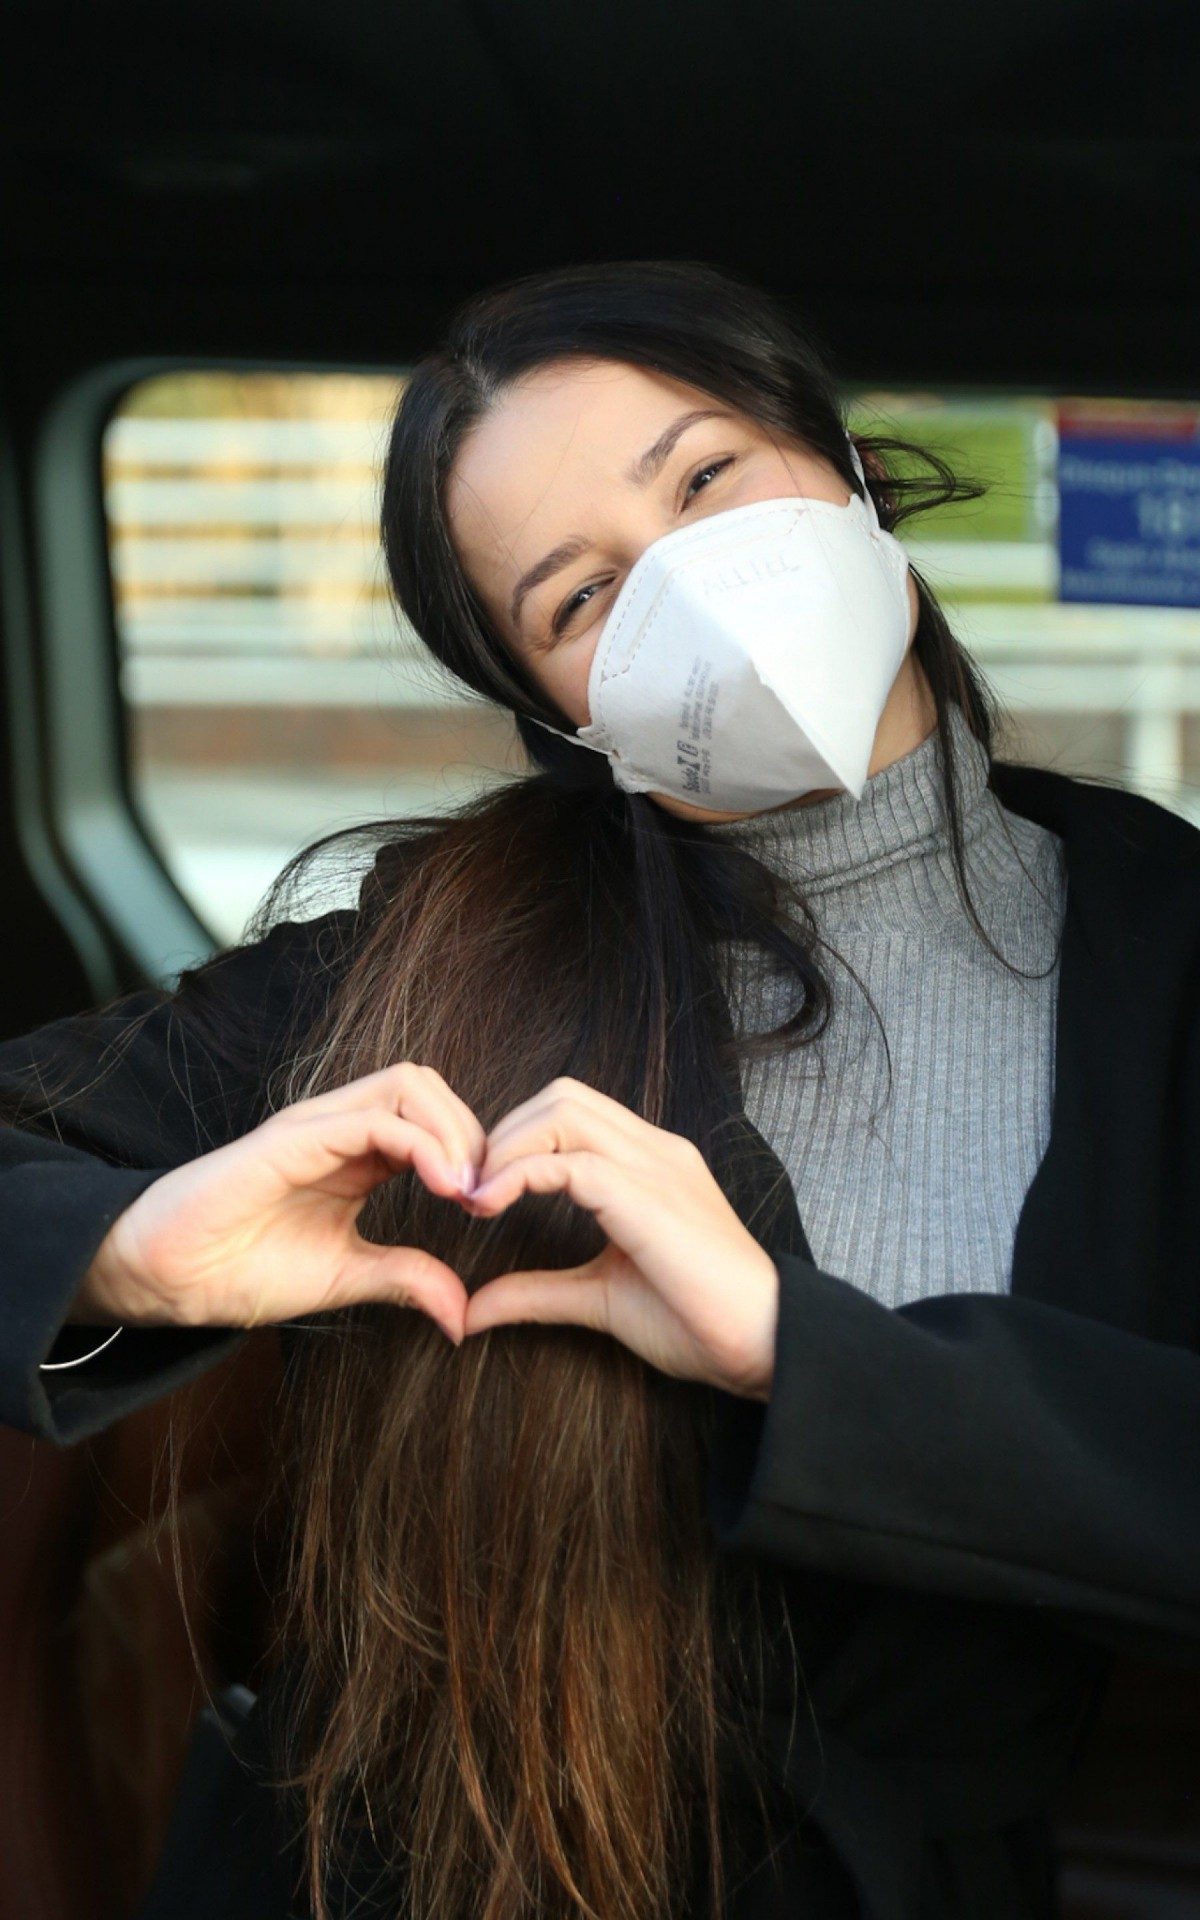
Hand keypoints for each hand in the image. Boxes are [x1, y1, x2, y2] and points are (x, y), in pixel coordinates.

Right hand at [81, 1063, 486, 1345]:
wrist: (169, 1278)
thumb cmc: (243, 1268)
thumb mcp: (347, 1276)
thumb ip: (406, 1279)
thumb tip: (463, 1316)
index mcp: (357, 1154)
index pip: (433, 1117)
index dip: (472, 1152)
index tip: (488, 1209)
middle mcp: (340, 1127)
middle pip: (428, 1086)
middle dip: (472, 1132)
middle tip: (485, 1194)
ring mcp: (316, 1126)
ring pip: (408, 1083)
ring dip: (454, 1131)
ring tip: (466, 1190)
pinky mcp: (293, 1138)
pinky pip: (374, 1118)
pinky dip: (424, 1145)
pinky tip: (444, 1187)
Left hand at [460, 1077, 778, 1399]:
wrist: (765, 1344)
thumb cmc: (698, 1321)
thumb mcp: (599, 1299)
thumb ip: (538, 1292)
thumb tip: (473, 1308)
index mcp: (649, 1164)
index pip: (570, 1111)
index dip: (516, 1140)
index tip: (479, 1194)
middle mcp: (654, 1151)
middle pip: (561, 1096)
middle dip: (504, 1134)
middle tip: (472, 1190)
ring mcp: (656, 1166)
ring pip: (563, 1110)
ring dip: (508, 1147)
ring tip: (480, 1198)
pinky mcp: (650, 1197)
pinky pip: (572, 1162)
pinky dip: (520, 1176)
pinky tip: (491, 1208)